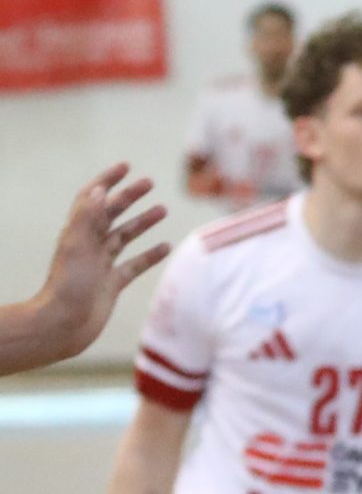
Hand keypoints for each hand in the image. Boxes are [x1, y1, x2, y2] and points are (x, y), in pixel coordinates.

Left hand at [36, 164, 169, 361]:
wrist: (63, 326)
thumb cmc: (68, 286)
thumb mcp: (77, 247)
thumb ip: (88, 217)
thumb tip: (101, 189)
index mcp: (77, 234)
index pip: (92, 199)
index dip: (107, 181)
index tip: (126, 167)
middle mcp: (89, 246)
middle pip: (111, 214)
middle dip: (129, 197)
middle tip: (149, 183)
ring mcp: (101, 265)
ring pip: (125, 237)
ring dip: (142, 222)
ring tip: (162, 210)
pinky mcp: (112, 283)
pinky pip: (134, 264)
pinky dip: (150, 255)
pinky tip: (165, 247)